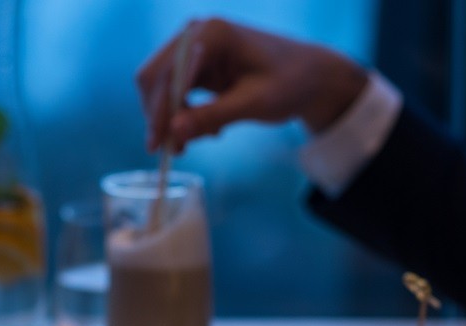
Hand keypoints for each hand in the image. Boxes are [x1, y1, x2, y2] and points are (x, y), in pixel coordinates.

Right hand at [137, 17, 367, 152]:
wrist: (309, 76)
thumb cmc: (290, 83)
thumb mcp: (254, 103)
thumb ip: (212, 116)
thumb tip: (173, 131)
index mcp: (212, 34)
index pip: (170, 73)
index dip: (160, 110)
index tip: (157, 145)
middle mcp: (197, 34)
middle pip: (155, 77)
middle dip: (160, 116)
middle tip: (173, 151)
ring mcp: (194, 48)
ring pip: (160, 87)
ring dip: (170, 119)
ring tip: (197, 142)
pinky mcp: (196, 65)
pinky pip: (174, 92)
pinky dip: (182, 115)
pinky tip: (210, 130)